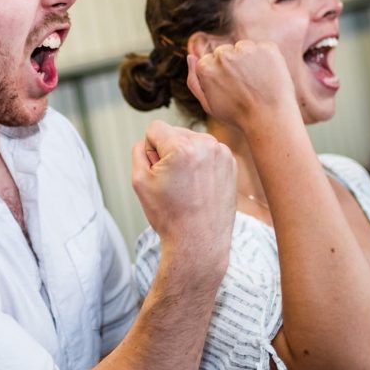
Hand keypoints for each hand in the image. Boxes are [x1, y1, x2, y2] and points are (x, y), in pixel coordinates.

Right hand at [132, 120, 235, 270]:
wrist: (199, 241)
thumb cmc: (170, 215)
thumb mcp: (139, 181)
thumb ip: (138, 152)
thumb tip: (147, 141)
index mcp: (182, 147)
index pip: (155, 128)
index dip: (150, 150)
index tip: (158, 172)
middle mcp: (206, 145)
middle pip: (175, 133)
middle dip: (169, 152)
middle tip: (173, 183)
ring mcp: (222, 153)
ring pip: (192, 142)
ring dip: (186, 157)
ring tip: (187, 186)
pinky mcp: (231, 163)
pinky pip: (208, 153)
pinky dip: (201, 164)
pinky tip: (199, 187)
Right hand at [186, 40, 299, 132]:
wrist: (270, 120)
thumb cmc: (237, 116)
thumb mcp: (208, 104)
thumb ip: (194, 81)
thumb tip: (191, 56)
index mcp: (205, 66)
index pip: (210, 61)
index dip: (221, 77)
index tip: (231, 91)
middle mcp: (223, 54)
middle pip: (225, 52)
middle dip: (232, 65)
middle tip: (245, 88)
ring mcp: (246, 49)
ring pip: (244, 48)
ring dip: (248, 60)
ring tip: (257, 83)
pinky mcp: (267, 47)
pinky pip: (264, 48)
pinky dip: (266, 59)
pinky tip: (269, 78)